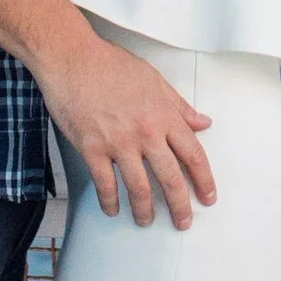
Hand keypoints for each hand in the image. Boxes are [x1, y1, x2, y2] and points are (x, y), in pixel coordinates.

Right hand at [34, 21, 216, 230]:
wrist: (72, 58)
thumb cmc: (111, 64)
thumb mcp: (154, 80)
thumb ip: (179, 106)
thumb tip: (203, 122)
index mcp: (164, 115)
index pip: (193, 154)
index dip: (204, 180)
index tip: (208, 197)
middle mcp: (146, 132)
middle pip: (171, 178)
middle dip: (180, 206)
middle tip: (183, 222)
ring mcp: (119, 142)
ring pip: (139, 188)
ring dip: (145, 211)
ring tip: (146, 221)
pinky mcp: (92, 148)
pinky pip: (105, 184)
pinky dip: (110, 202)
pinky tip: (113, 209)